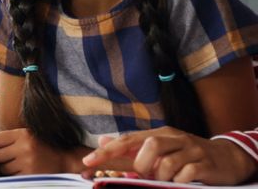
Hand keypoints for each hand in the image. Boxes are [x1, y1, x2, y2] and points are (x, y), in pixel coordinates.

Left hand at [0, 128, 86, 174]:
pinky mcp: (30, 176)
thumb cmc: (40, 147)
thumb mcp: (28, 136)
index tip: (3, 148)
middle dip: (1, 158)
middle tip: (11, 158)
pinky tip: (24, 172)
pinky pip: (11, 178)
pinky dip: (15, 176)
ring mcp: (28, 163)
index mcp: (24, 134)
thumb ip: (10, 137)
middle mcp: (26, 147)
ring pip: (3, 168)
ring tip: (20, 165)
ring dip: (8, 169)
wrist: (64, 162)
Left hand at [82, 127, 257, 184]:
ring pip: (166, 162)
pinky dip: (179, 181)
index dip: (107, 151)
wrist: (226, 157)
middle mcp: (174, 138)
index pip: (128, 140)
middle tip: (145, 174)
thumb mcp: (160, 148)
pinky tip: (182, 181)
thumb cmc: (186, 154)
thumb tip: (103, 140)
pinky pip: (187, 174)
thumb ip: (132, 147)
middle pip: (148, 145)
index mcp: (159, 133)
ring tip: (166, 179)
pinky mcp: (205, 164)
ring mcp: (191, 150)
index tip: (88, 161)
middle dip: (140, 165)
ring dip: (161, 176)